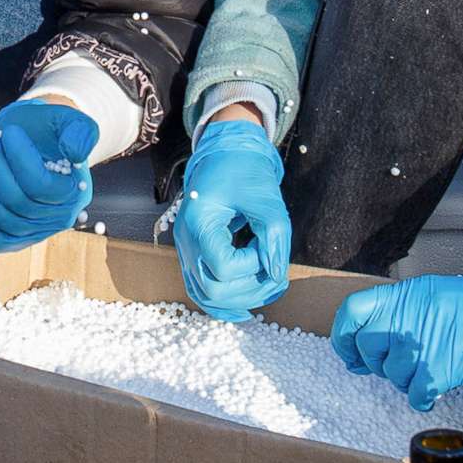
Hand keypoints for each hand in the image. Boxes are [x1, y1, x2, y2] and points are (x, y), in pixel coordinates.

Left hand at [0, 97, 98, 250]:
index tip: (9, 132)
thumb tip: (76, 153)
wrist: (34, 141)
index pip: (40, 185)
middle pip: (16, 201)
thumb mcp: (70, 121)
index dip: (19, 157)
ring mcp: (35, 232)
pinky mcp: (13, 240)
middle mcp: (58, 219)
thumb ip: (81, 131)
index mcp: (75, 192)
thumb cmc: (50, 130)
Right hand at [174, 115, 291, 320]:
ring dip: (240, 299)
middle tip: (275, 275)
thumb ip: (274, 234)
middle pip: (213, 290)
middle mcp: (185, 241)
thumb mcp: (266, 197)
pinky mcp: (194, 255)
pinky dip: (223, 303)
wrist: (226, 154)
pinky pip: (201, 290)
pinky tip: (245, 308)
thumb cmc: (244, 170)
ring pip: (206, 296)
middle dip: (250, 290)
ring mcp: (186, 250)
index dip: (252, 265)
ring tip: (268, 287)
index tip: (265, 244)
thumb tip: (276, 273)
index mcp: (198, 222)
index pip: (223, 267)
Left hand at [330, 250, 462, 410]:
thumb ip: (406, 312)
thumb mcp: (439, 295)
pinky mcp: (446, 366)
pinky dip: (423, 398)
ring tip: (424, 374)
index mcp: (409, 293)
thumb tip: (375, 340)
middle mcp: (412, 314)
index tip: (350, 353)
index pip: (354, 311)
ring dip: (404, 381)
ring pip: (392, 373)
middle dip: (375, 363)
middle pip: (368, 346)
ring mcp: (427, 341)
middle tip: (394, 367)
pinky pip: (417, 393)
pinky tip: (433, 391)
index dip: (344, 336)